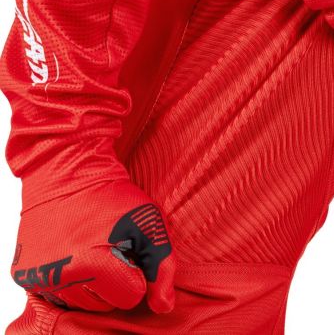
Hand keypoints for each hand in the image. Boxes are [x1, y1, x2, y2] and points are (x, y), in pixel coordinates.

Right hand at [11, 180, 174, 312]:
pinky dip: (70, 280)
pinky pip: (59, 294)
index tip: (130, 249)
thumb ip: (162, 266)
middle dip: (116, 280)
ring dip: (93, 283)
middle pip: (106, 304)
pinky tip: (74, 253)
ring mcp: (38, 278)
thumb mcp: (149, 222)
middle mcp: (60, 277)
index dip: (137, 272)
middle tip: (112, 246)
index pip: (132, 296)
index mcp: (93, 264)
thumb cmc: (113, 196)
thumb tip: (163, 305)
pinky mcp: (24, 274)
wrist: (67, 173)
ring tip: (93, 248)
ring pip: (82, 303)